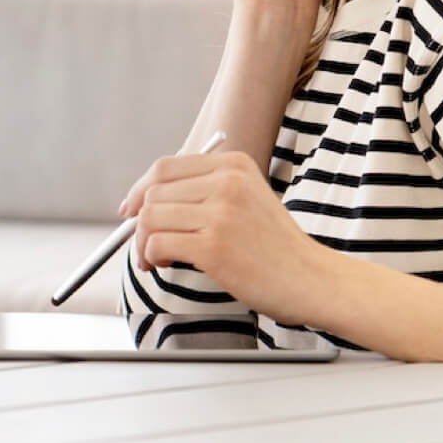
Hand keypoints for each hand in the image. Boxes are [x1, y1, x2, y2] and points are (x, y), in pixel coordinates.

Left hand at [121, 149, 322, 322]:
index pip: (166, 167)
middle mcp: (227, 182)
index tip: (131, 210)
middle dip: (140, 221)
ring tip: (156, 259)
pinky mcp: (214, 246)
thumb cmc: (277, 247)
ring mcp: (221, 213)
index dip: (141, 190)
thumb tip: (147, 202)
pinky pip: (158, 243)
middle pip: (154, 192)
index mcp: (235, 165)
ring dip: (143, 242)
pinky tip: (163, 265)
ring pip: (151, 217)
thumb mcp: (249, 199)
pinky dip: (151, 257)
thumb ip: (206, 192)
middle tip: (145, 245)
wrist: (311, 278)